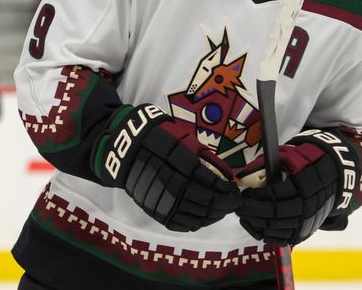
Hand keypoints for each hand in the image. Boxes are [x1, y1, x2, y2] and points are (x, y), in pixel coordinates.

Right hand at [92, 104, 241, 231]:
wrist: (126, 149)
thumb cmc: (159, 138)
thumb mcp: (185, 140)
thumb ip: (207, 158)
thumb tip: (228, 176)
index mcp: (180, 164)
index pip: (210, 183)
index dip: (226, 191)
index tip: (235, 192)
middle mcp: (172, 183)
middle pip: (205, 201)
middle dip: (224, 205)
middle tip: (234, 203)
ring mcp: (162, 199)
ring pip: (194, 215)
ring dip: (213, 215)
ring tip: (222, 210)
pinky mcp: (154, 209)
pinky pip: (179, 223)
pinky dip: (196, 223)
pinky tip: (205, 217)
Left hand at [236, 129, 354, 245]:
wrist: (331, 177)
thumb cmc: (304, 165)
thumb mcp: (288, 157)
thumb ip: (266, 165)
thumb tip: (242, 177)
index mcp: (301, 184)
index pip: (273, 194)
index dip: (256, 196)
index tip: (244, 194)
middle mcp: (306, 204)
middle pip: (274, 213)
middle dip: (252, 211)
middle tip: (239, 207)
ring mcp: (307, 219)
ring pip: (278, 228)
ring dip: (257, 224)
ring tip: (245, 217)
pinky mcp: (306, 230)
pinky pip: (285, 238)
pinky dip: (269, 236)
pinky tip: (258, 229)